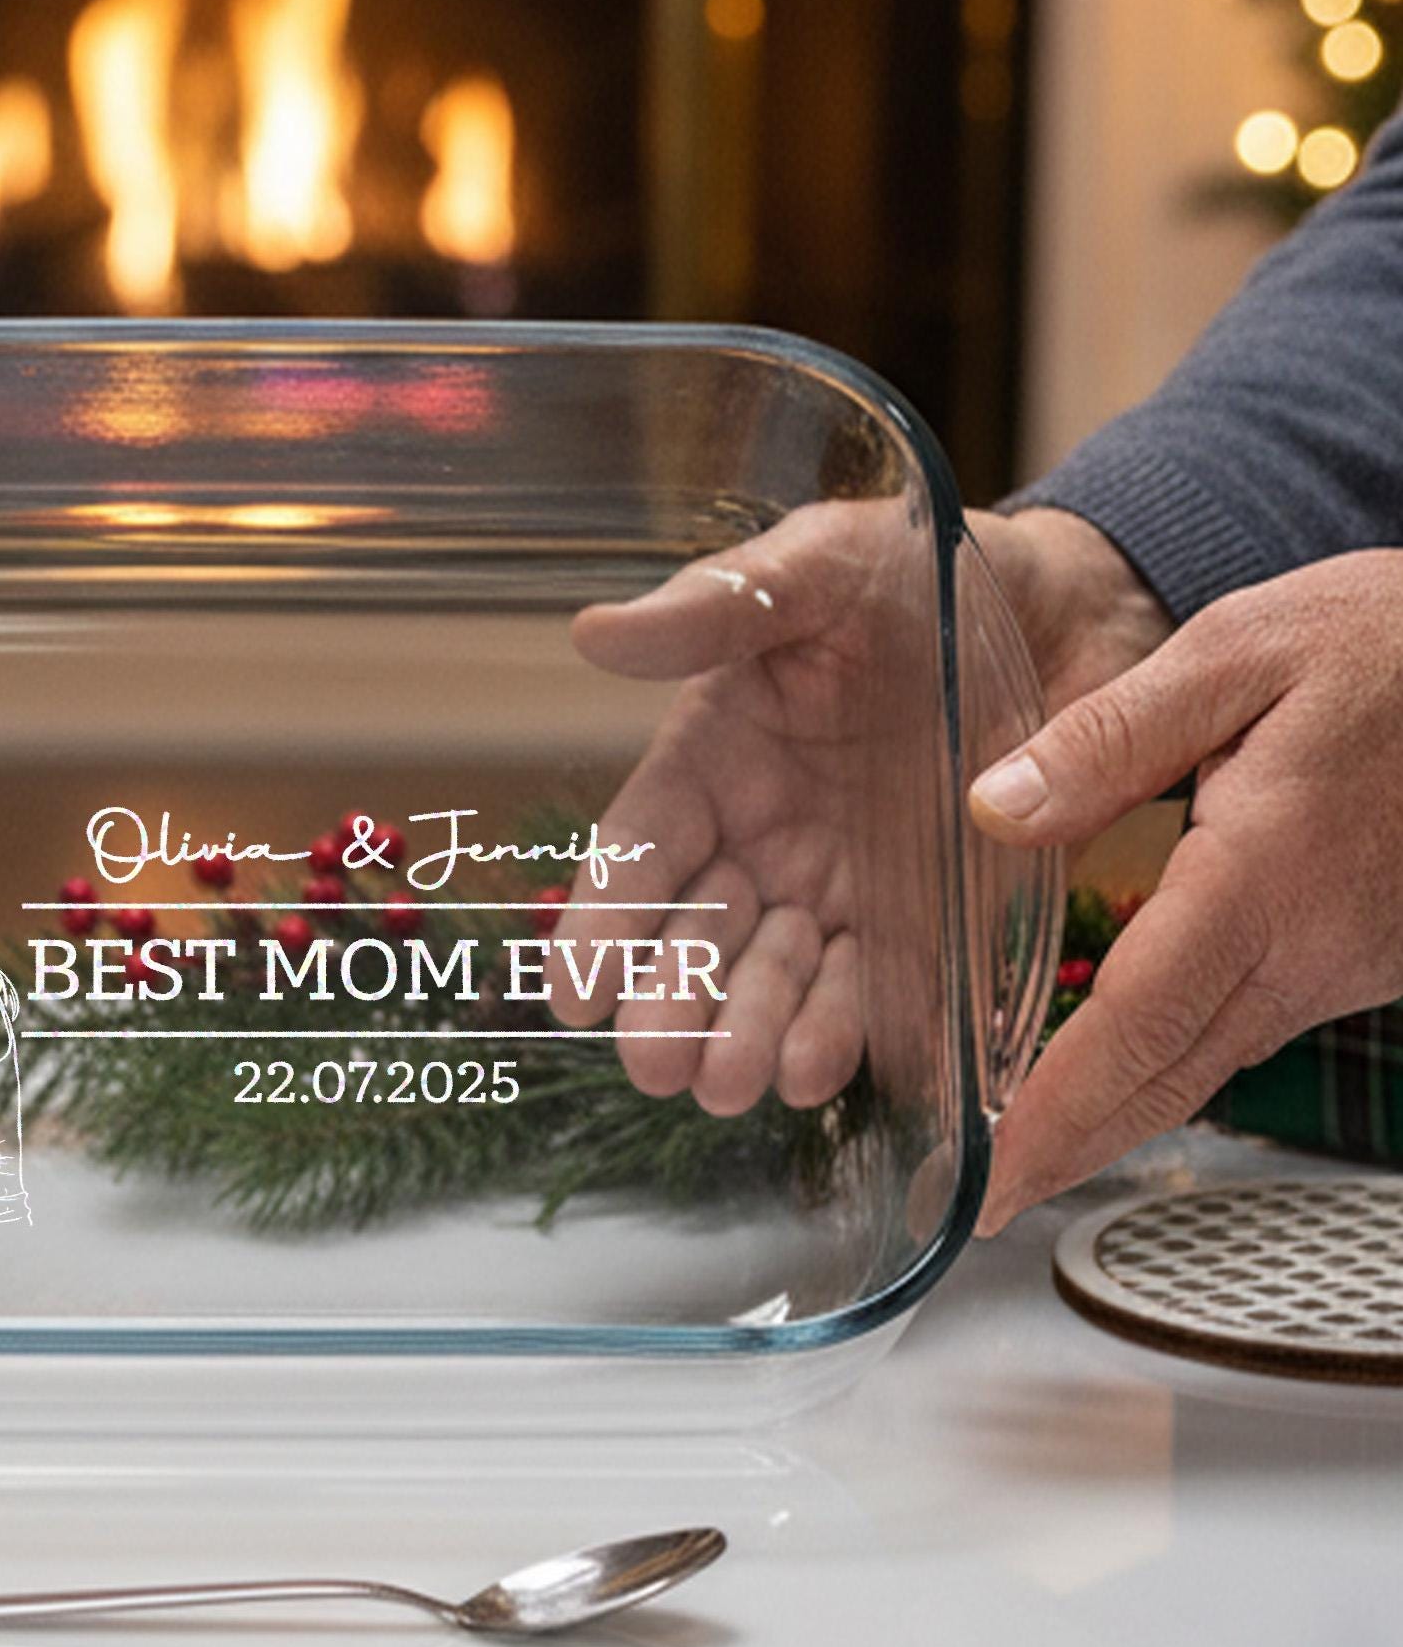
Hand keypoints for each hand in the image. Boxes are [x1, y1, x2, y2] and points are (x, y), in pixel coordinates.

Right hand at [554, 500, 1166, 1116]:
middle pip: (693, 941)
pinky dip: (841, 1043)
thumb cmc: (923, 571)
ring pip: (770, 988)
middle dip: (671, 1007)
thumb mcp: (819, 564)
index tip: (574, 992)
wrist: (1073, 606)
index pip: (638, 851)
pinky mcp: (925, 933)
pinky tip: (820, 1070)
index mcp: (713, 758)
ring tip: (736, 1081)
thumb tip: (595, 633)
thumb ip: (716, 607)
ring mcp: (839, 896)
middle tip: (658, 1063)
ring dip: (746, 1039)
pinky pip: (871, 1003)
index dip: (602, 922)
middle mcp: (762, 841)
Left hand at [969, 549, 1402, 1229]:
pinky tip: (1111, 1059)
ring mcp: (1349, 963)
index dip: (1062, 1111)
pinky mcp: (1363, 955)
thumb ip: (1108, 737)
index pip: (1140, 1026)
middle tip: (986, 1200)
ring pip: (1212, 1062)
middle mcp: (1313, 947)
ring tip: (1023, 1143)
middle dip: (1074, 1147)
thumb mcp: (1239, 651)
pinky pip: (1250, 1025)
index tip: (997, 1174)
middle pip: (1172, 1077)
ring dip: (1118, 1110)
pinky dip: (1172, 1059)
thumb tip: (995, 809)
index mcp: (1264, 877)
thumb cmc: (1390, 643)